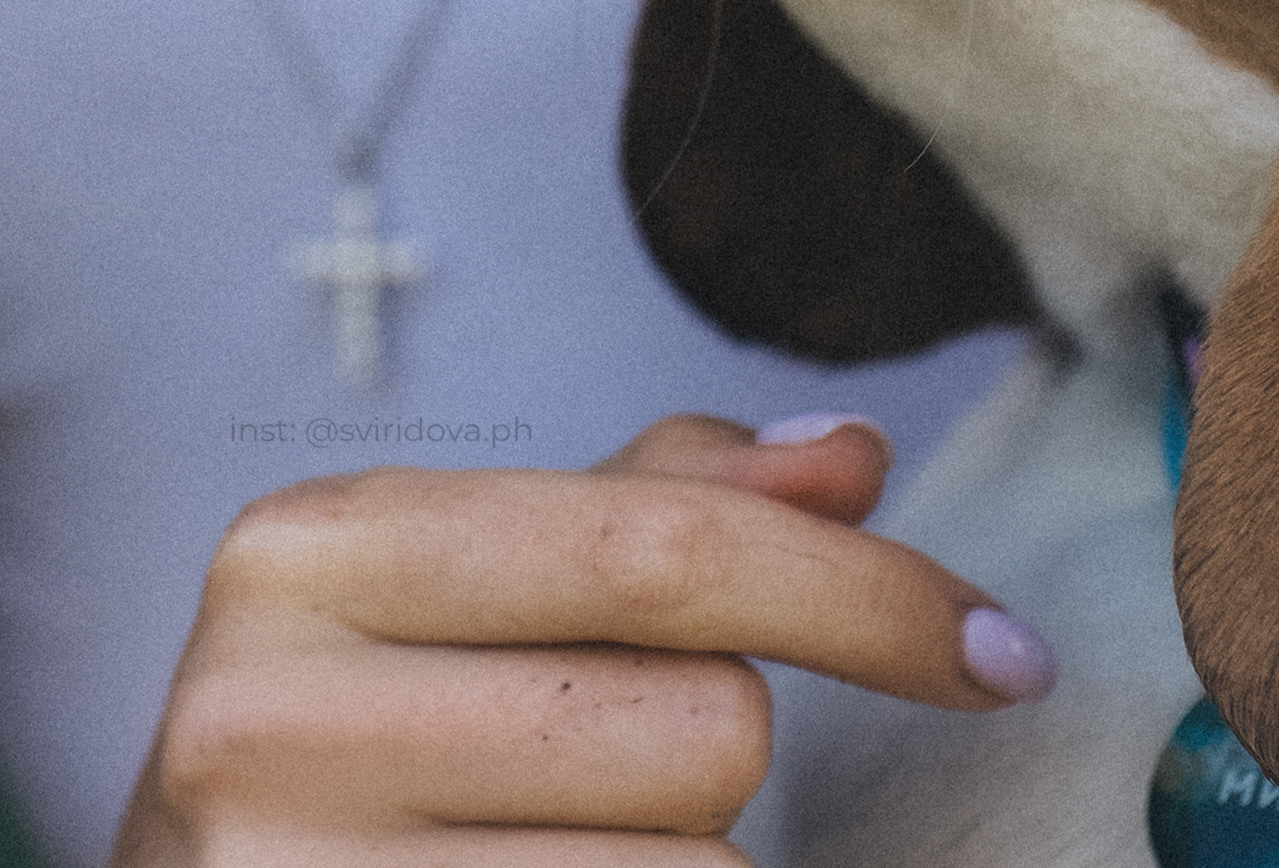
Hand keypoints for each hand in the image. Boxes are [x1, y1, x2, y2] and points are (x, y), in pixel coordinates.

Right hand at [111, 412, 1053, 865]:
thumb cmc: (351, 743)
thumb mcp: (453, 590)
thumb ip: (648, 505)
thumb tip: (851, 453)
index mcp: (305, 552)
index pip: (657, 544)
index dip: (867, 593)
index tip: (1005, 648)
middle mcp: (273, 717)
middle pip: (702, 728)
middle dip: (711, 746)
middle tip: (593, 765)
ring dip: (677, 866)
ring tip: (535, 846)